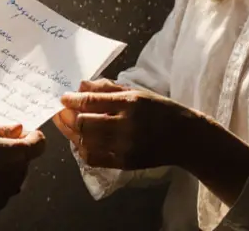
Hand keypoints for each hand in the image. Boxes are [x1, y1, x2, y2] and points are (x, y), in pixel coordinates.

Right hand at [0, 125, 45, 229]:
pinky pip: (2, 190)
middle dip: (12, 152)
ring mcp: (7, 192)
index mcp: (16, 154)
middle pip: (24, 160)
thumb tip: (19, 130)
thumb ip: (4, 131)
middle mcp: (17, 175)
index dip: (31, 136)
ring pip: (14, 175)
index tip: (18, 134)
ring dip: (4, 168)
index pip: (40, 144)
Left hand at [56, 79, 200, 169]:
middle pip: (84, 123)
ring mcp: (125, 146)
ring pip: (86, 142)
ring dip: (74, 133)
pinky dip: (83, 149)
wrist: (185, 138)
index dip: (72, 100)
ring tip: (71, 126)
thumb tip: (80, 86)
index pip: (92, 101)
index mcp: (130, 103)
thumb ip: (108, 89)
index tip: (63, 98)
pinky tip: (82, 142)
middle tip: (63, 112)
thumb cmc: (160, 110)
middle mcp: (127, 125)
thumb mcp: (137, 92)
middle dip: (69, 117)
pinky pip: (93, 158)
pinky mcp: (125, 163)